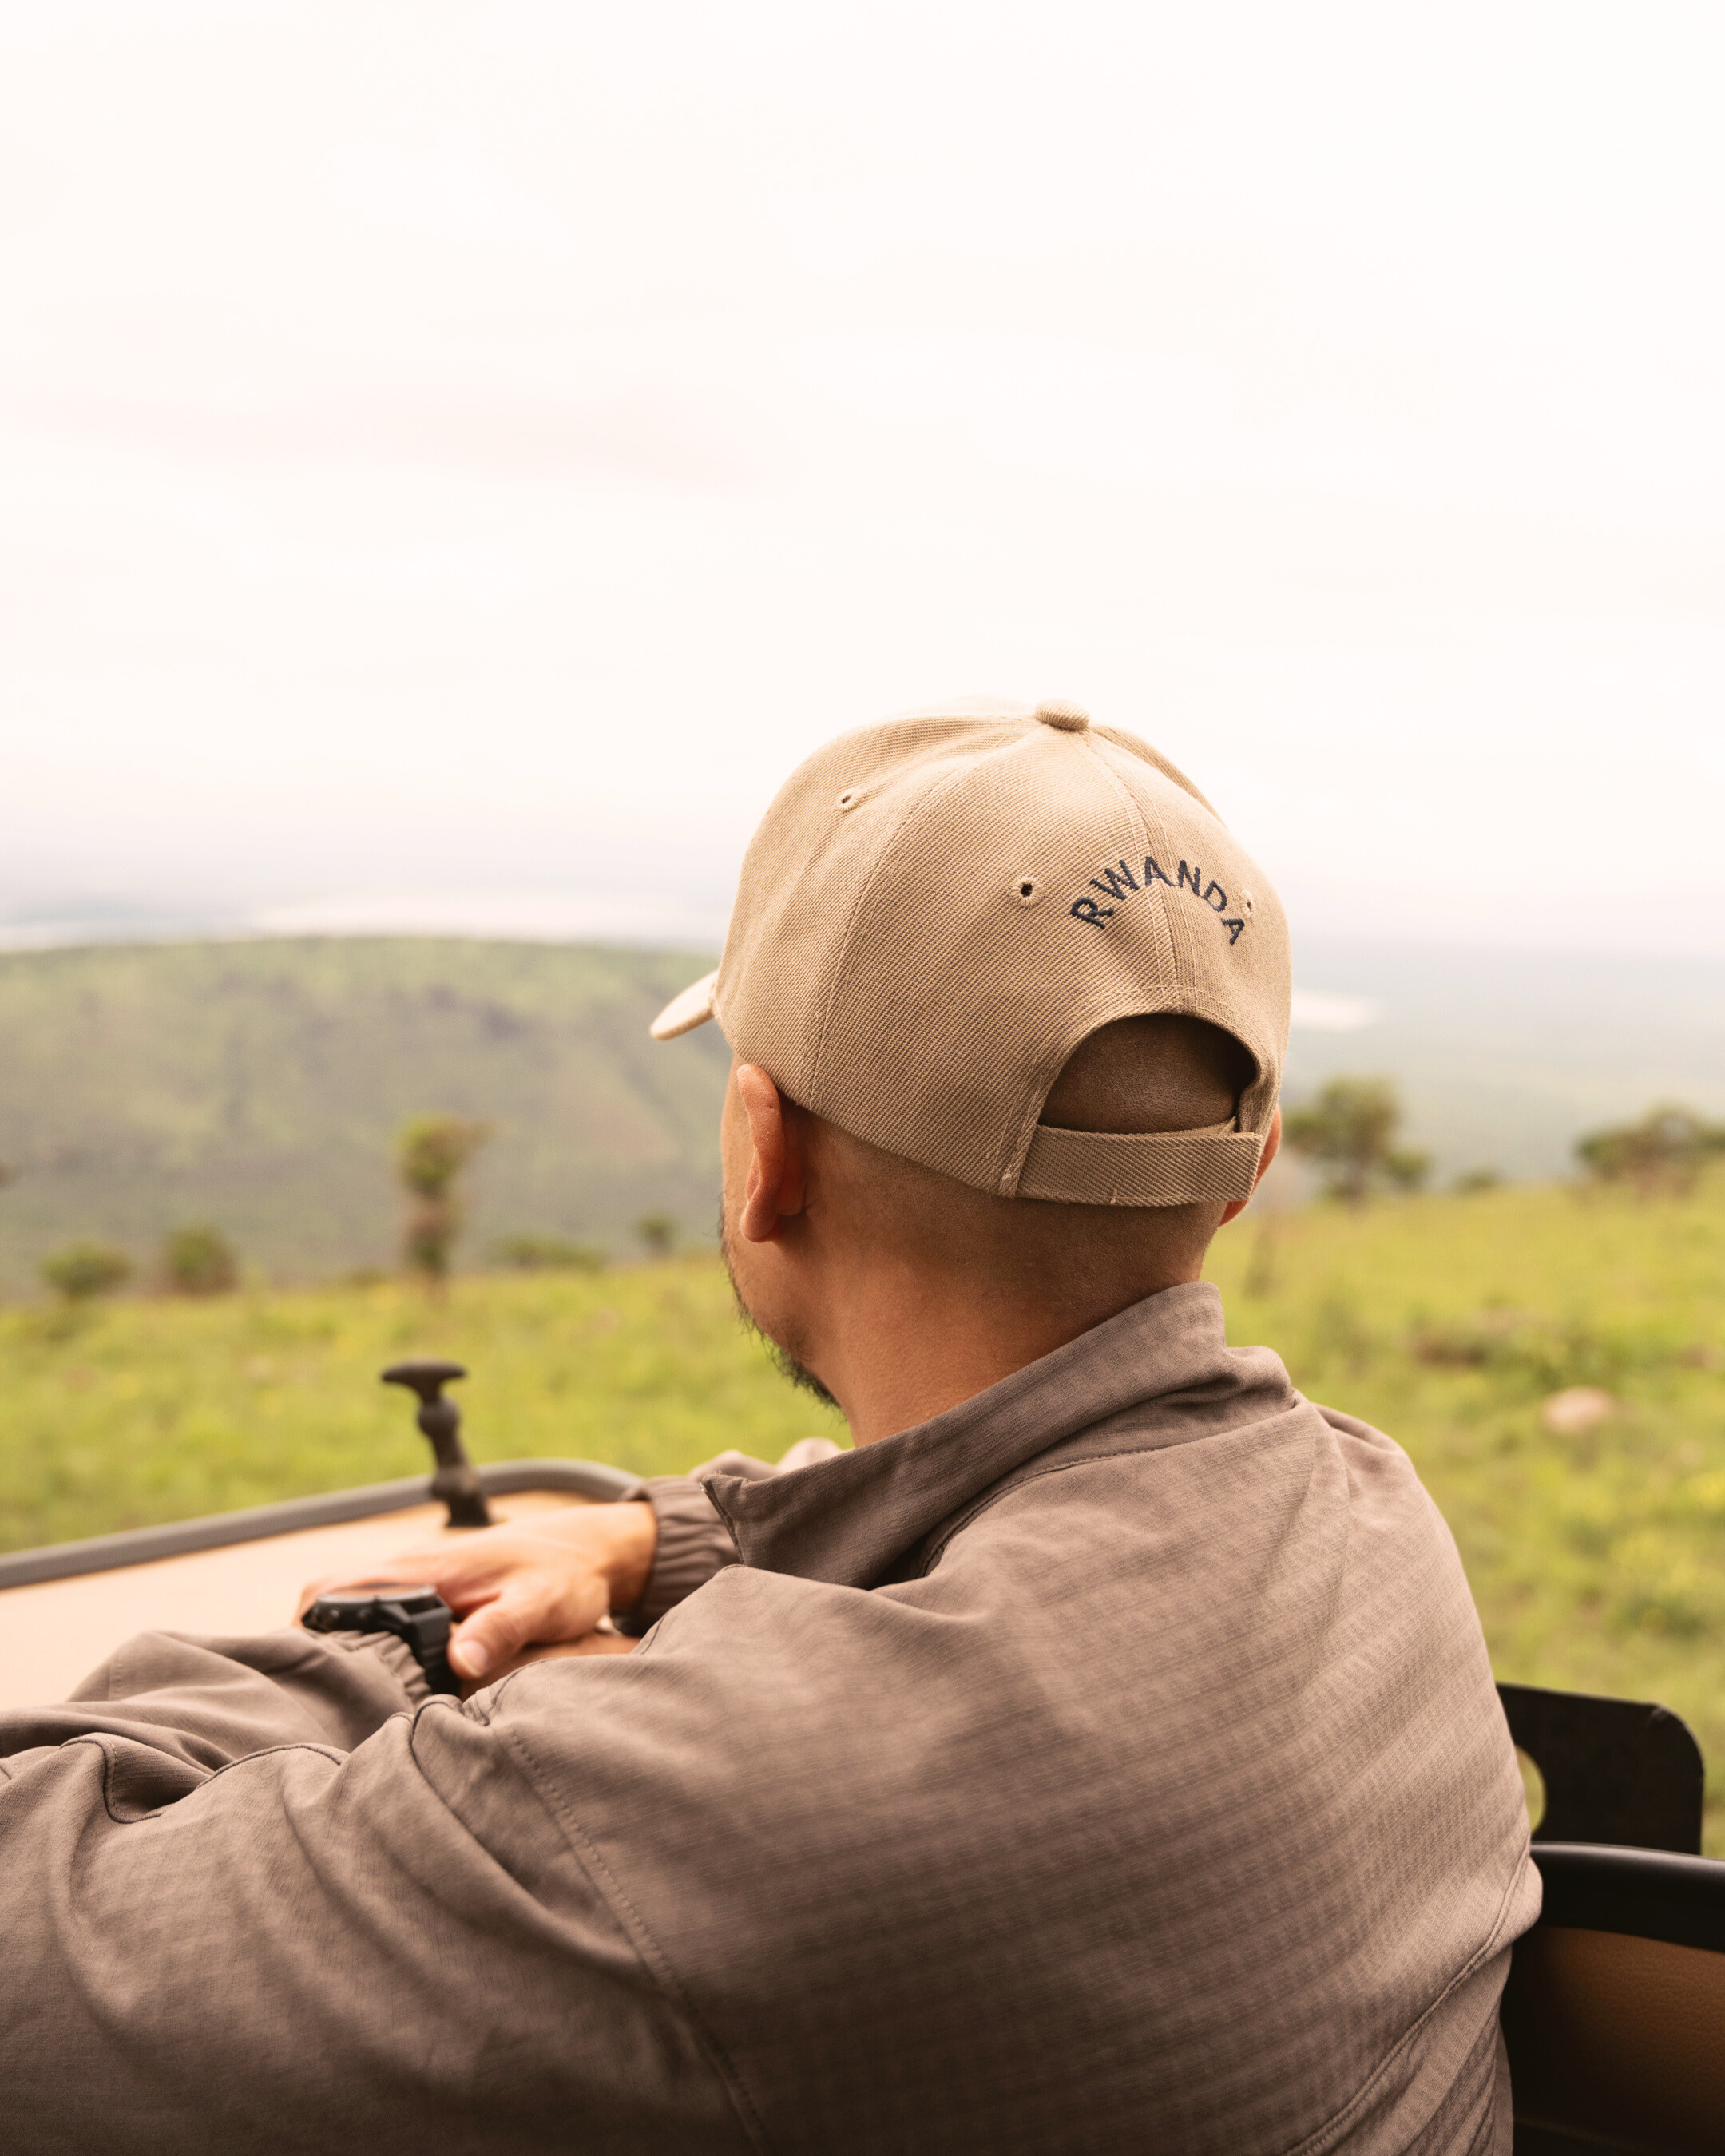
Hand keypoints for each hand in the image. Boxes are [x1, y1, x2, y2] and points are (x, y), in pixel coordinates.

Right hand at [296, 1500, 657, 1685]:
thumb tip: (459, 1663)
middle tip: (312, 1701)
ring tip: (332, 1702)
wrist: (582, 1552)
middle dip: (306, 1645)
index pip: (332, 1589)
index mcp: (422, 1570)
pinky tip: (368, 1686)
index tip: (301, 1678)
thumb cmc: (562, 1577)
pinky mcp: (421, 1597)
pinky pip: (369, 1616)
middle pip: (322, 1600)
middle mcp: (406, 1571)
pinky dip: (357, 1644)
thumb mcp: (541, 1604)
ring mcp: (410, 1582)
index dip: (304, 1630)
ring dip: (331, 1647)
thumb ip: (501, 1630)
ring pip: (342, 1609)